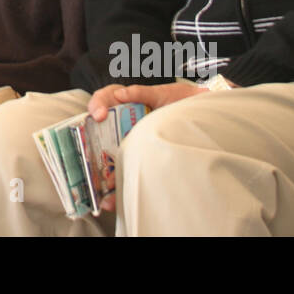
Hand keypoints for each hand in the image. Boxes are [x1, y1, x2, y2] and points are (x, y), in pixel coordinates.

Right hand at [86, 80, 208, 210]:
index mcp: (125, 104)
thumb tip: (121, 94)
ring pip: (106, 157)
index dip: (97, 106)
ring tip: (102, 187)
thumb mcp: (163, 94)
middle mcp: (122, 124)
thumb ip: (142, 93)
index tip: (99, 115)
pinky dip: (114, 190)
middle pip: (98, 131)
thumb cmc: (180, 102)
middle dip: (91, 143)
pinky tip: (110, 200)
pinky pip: (122, 174)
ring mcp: (128, 142)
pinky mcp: (137, 159)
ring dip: (100, 174)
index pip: (103, 100)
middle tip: (94, 153)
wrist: (203, 116)